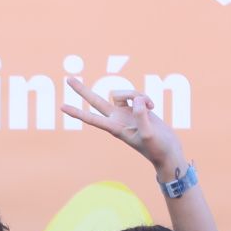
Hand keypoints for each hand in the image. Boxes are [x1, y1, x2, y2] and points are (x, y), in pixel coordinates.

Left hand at [61, 78, 186, 174]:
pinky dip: (144, 96)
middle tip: (68, 79)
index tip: (61, 107)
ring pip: (122, 93)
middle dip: (82, 90)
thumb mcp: (149, 134)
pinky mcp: (137, 108)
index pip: (92, 119)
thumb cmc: (158, 148)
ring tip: (149, 106)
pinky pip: (136, 94)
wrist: (168, 151)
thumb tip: (136, 100)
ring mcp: (126, 113)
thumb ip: (141, 116)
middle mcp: (117, 119)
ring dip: (136, 93)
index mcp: (115, 128)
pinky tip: (153, 106)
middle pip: (95, 101)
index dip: (77, 112)